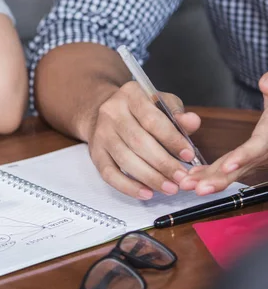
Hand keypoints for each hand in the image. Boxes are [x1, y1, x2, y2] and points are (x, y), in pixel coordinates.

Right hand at [87, 81, 200, 198]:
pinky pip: (109, 174)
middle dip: (163, 163)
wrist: (104, 113)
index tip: (189, 156)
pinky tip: (146, 193)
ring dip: (150, 177)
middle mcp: (111, 112)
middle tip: (182, 178)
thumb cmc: (140, 110)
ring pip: (125, 160)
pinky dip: (128, 187)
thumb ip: (177, 113)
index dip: (171, 139)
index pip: (151, 119)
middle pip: (138, 142)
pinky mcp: (95, 153)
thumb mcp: (160, 103)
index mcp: (130, 95)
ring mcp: (101, 133)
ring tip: (170, 188)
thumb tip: (192, 122)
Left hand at [182, 73, 267, 194]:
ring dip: (208, 179)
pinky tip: (192, 176)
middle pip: (239, 168)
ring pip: (230, 172)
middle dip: (217, 180)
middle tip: (196, 188)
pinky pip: (227, 169)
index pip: (257, 149)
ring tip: (186, 184)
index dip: (242, 158)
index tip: (227, 167)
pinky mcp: (247, 161)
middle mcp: (263, 153)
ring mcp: (255, 159)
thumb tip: (264, 82)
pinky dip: (210, 173)